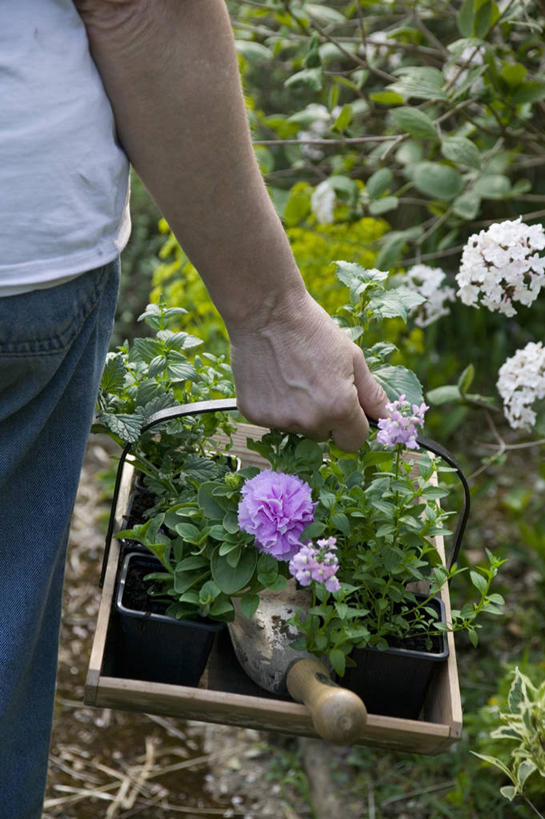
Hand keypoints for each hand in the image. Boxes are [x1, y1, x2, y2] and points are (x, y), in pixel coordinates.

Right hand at [228, 291, 387, 451]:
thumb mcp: (352, 357)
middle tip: (315, 383)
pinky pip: (272, 421)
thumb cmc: (313, 330)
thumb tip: (386, 417)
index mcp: (339, 407)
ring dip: (299, 412)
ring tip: (292, 377)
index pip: (353, 442)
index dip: (353, 427)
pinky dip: (275, 406)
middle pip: (323, 436)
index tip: (347, 411)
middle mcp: (309, 420)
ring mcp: (279, 420)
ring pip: (297, 428)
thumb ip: (371, 394)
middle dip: (325, 417)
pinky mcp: (255, 415)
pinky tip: (274, 379)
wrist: (266, 312)